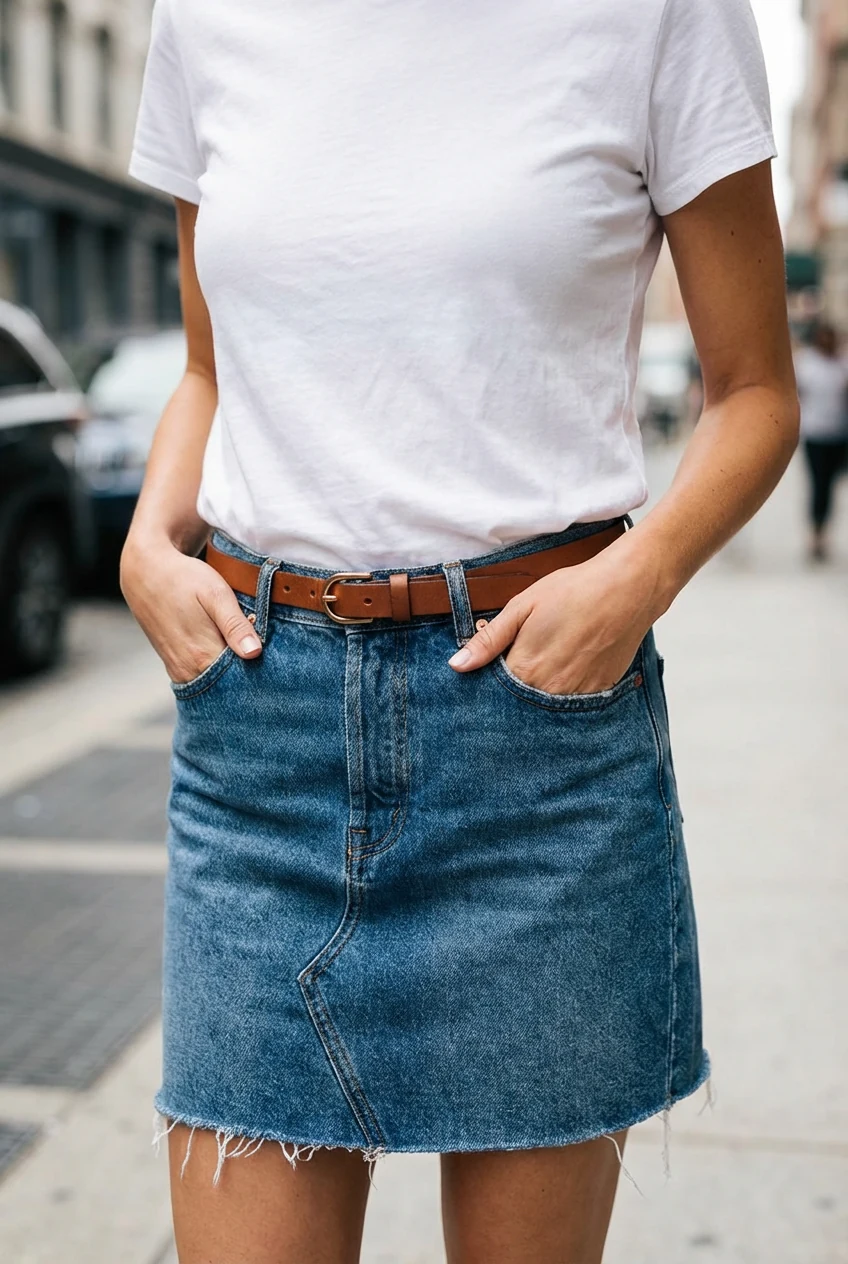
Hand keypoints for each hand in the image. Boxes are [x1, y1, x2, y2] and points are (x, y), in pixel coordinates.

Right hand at [121, 536, 261, 683]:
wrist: (145, 573)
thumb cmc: (184, 579)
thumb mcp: (215, 594)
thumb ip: (234, 625)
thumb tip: (254, 653)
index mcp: (202, 654)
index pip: (242, 679)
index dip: (261, 673)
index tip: (273, 663)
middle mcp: (189, 669)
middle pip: (229, 687)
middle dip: (249, 677)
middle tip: (263, 658)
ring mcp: (179, 670)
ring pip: (215, 685)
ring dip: (233, 676)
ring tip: (245, 655)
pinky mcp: (174, 667)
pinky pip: (202, 679)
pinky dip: (217, 674)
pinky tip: (228, 657)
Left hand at [448, 536, 665, 694]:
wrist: (627, 589)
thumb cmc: (573, 591)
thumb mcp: (522, 607)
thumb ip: (489, 640)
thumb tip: (458, 665)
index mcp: (525, 669)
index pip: (495, 691)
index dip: (491, 679)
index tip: (494, 665)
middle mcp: (549, 690)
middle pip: (520, 702)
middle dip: (515, 688)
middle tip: (528, 656)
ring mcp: (577, 695)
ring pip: (547, 704)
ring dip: (541, 690)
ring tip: (551, 657)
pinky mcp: (599, 692)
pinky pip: (574, 702)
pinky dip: (566, 689)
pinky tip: (571, 664)